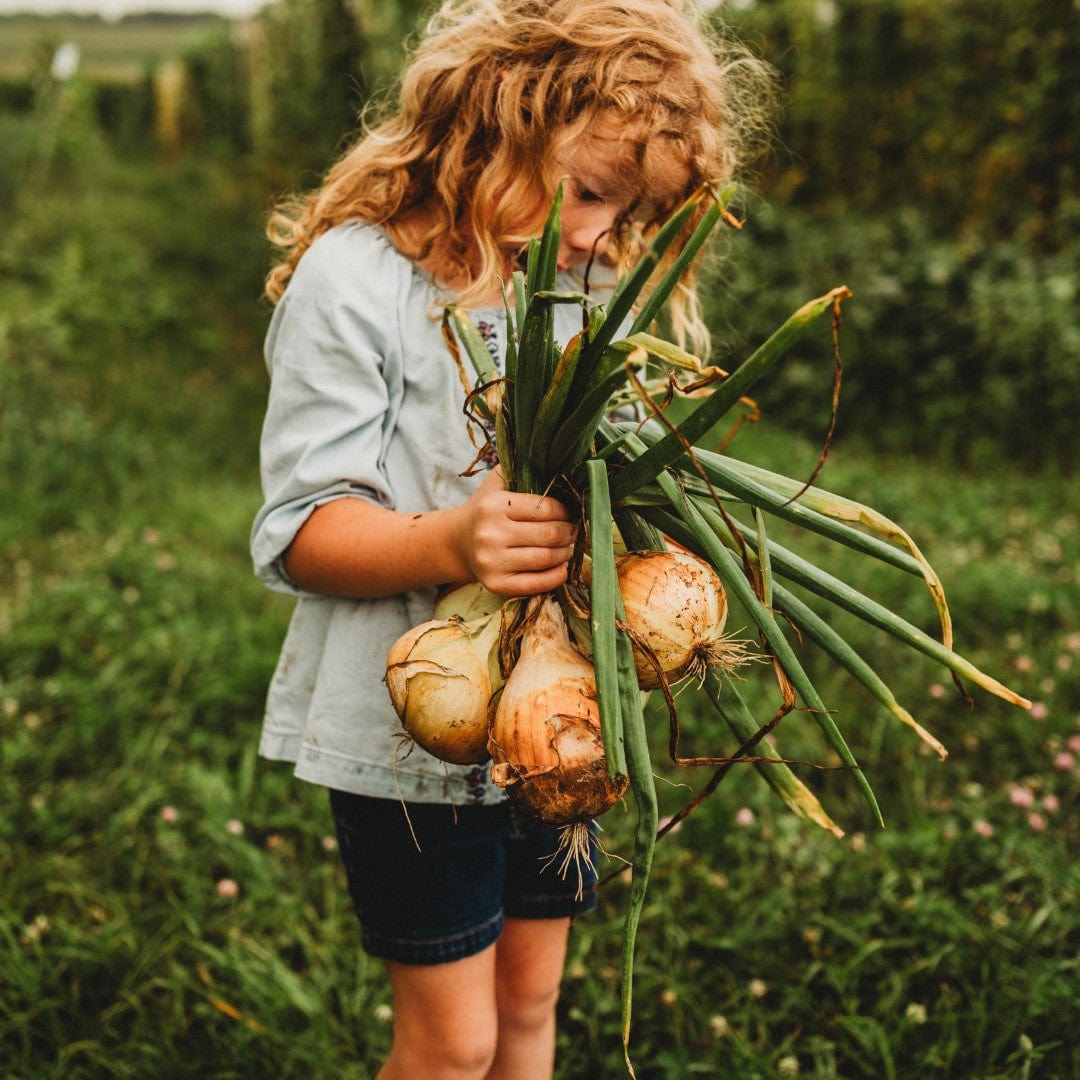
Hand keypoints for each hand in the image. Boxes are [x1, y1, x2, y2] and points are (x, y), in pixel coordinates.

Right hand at [451, 469, 577, 596]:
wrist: (458, 542)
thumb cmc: (487, 509)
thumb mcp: (497, 482)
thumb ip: (521, 465)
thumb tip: (559, 461)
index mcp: (494, 506)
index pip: (545, 507)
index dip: (565, 510)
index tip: (569, 512)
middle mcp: (490, 534)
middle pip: (549, 534)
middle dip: (569, 532)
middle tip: (572, 531)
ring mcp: (492, 562)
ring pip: (546, 558)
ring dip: (565, 553)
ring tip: (567, 547)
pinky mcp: (496, 584)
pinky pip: (537, 584)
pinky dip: (557, 576)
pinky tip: (562, 567)